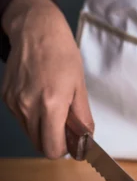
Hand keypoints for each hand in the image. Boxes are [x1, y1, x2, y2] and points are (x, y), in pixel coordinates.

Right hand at [1, 0, 92, 157]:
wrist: (36, 31)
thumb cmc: (62, 55)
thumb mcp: (80, 87)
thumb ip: (82, 118)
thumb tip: (86, 141)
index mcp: (51, 105)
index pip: (52, 149)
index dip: (63, 149)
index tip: (71, 141)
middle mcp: (28, 107)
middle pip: (39, 145)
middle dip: (53, 141)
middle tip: (64, 126)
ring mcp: (14, 103)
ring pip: (29, 134)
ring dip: (42, 130)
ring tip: (52, 108)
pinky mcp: (6, 98)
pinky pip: (20, 120)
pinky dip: (31, 117)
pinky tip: (38, 98)